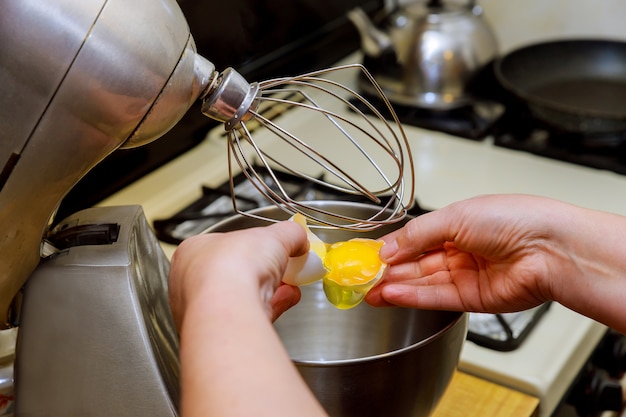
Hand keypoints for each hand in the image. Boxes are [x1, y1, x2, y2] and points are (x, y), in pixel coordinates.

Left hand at [169, 221, 326, 416]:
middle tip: (283, 267)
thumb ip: (288, 233)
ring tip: (291, 284)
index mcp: (192, 251)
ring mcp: (205, 310)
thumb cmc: (232, 266)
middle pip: (234, 273)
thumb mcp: (273, 235)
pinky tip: (287, 299)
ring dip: (270, 290)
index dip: (251, 245)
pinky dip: (270, 307)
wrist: (227, 308)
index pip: (223, 245)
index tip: (271, 247)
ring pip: (241, 297)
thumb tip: (297, 235)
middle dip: (263, 271)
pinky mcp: (222, 331)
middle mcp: (192, 283)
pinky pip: (249, 316)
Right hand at [366, 194, 625, 332]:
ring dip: (395, 286)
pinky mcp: (472, 299)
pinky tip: (390, 295)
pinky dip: (411, 296)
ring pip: (422, 282)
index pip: (416, 237)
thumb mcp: (455, 216)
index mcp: (459, 224)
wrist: (549, 248)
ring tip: (368, 290)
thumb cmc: (514, 219)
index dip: (392, 246)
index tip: (368, 254)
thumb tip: (388, 247)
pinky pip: (435, 297)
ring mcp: (466, 275)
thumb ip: (417, 234)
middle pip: (417, 262)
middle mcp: (461, 250)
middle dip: (389, 269)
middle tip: (362, 276)